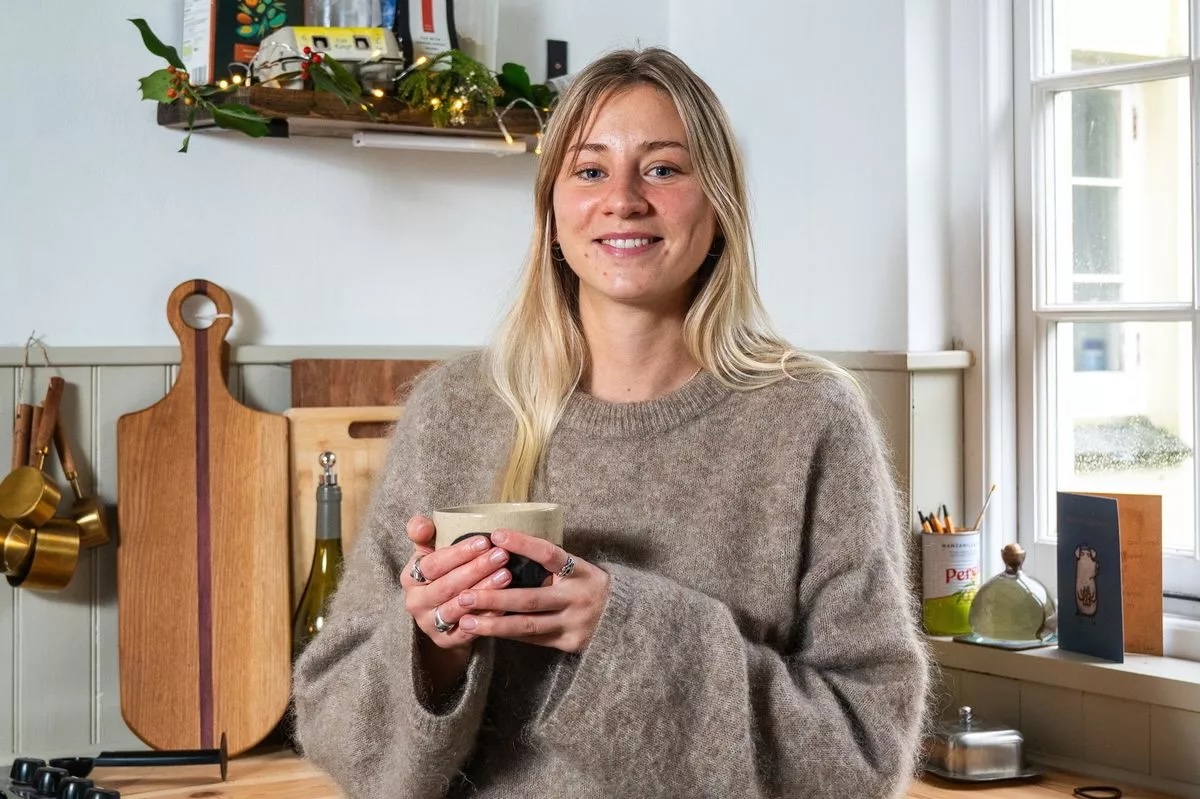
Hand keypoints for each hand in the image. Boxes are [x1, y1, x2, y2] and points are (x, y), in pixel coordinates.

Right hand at [400, 515, 511, 648]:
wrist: (442, 614)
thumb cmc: (441, 574)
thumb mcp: (429, 552)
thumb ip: (423, 534)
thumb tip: (422, 524)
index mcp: (409, 577)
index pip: (434, 564)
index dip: (459, 553)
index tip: (484, 541)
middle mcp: (415, 603)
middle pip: (447, 586)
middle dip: (477, 569)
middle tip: (502, 556)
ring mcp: (429, 624)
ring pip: (458, 608)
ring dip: (484, 592)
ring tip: (506, 576)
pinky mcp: (445, 641)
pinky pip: (468, 630)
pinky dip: (486, 618)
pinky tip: (504, 605)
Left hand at [452, 528, 609, 653]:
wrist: (624, 619)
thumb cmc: (589, 586)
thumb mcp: (578, 568)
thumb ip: (550, 563)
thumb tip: (503, 548)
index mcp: (580, 571)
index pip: (549, 554)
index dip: (523, 544)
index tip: (497, 534)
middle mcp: (577, 597)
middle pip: (530, 598)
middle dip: (494, 597)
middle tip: (464, 595)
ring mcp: (574, 623)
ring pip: (528, 625)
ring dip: (494, 623)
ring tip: (465, 620)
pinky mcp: (570, 643)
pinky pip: (533, 639)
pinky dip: (508, 634)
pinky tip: (485, 631)